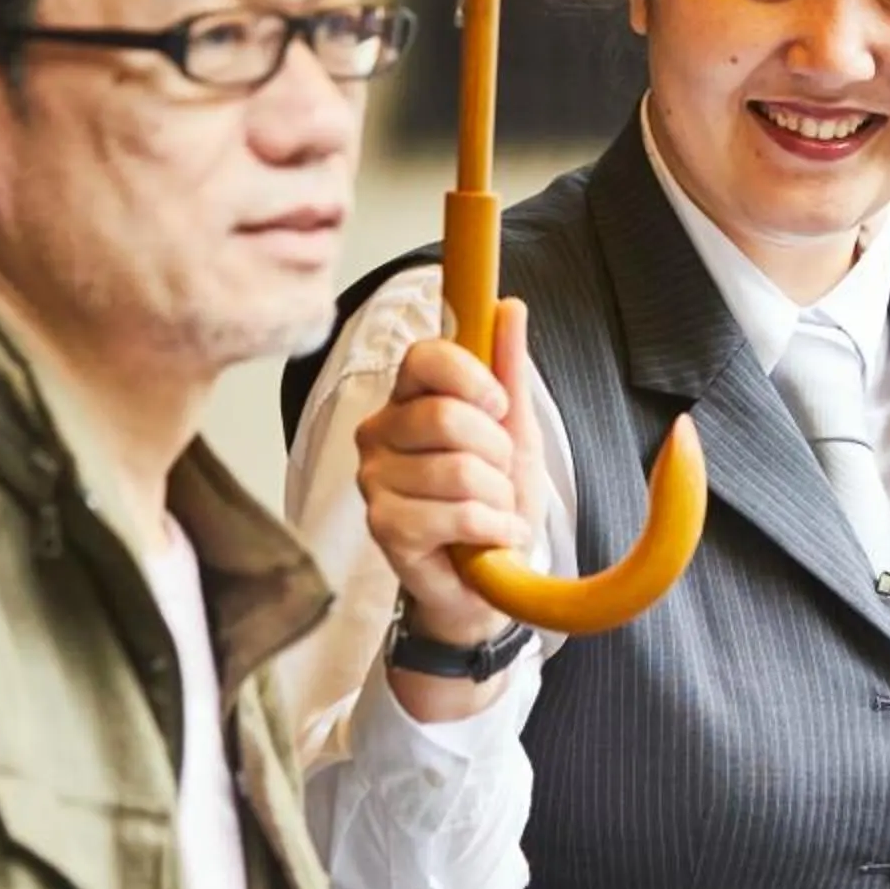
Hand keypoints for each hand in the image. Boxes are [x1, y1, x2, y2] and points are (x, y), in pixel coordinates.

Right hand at [355, 297, 547, 710]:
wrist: (486, 581)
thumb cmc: (492, 500)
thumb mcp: (514, 431)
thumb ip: (509, 370)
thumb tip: (510, 307)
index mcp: (408, 400)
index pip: (424, 357)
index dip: (472, 377)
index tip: (497, 405)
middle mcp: (379, 434)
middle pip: (447, 416)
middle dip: (496, 452)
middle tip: (498, 476)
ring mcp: (375, 482)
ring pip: (459, 470)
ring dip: (498, 497)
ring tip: (491, 510)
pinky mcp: (383, 528)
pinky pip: (458, 513)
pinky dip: (493, 527)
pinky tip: (490, 537)